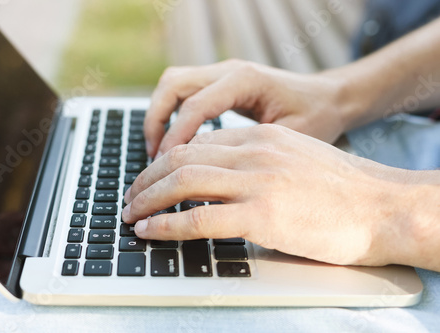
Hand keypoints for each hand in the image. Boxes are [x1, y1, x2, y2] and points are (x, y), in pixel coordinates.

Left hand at [123, 124, 410, 265]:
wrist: (383, 207)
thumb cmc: (342, 190)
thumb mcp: (294, 159)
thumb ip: (258, 162)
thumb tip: (224, 180)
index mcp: (261, 137)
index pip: (197, 142)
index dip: (165, 160)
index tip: (151, 177)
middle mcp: (254, 152)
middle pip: (182, 157)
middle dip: (147, 177)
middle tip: (131, 196)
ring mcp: (257, 182)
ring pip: (182, 182)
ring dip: (148, 198)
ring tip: (131, 214)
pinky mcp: (261, 215)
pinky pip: (198, 218)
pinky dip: (166, 225)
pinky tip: (149, 231)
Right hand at [143, 59, 348, 157]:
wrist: (330, 97)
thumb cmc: (318, 117)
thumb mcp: (291, 137)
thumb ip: (252, 152)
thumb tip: (212, 179)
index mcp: (245, 80)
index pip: (195, 105)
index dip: (174, 137)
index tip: (162, 166)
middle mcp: (229, 71)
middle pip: (172, 85)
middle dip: (155, 122)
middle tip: (153, 159)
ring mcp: (222, 74)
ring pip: (172, 85)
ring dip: (159, 116)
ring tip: (157, 153)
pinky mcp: (220, 83)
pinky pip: (183, 94)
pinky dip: (171, 115)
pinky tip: (174, 143)